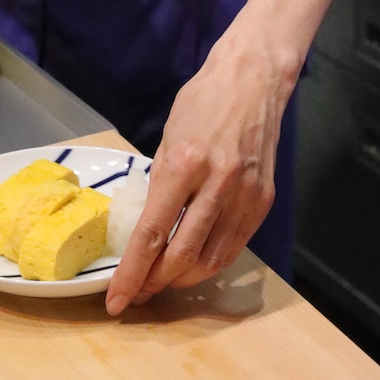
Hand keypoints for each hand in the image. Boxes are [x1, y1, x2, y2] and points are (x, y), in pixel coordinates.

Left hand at [104, 34, 292, 314]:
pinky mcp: (264, 200)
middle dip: (154, 282)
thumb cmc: (204, 99)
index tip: (116, 300)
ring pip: (211, 260)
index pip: (152, 233)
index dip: (132, 273)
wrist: (254, 78)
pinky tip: (195, 263)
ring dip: (182, 279)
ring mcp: (245, 194)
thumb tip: (150, 225)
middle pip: (181, 255)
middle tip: (138, 293)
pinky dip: (211, 262)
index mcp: (184, 163)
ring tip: (163, 281)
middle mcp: (217, 183)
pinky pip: (234, 246)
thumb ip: (161, 181)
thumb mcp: (169, 135)